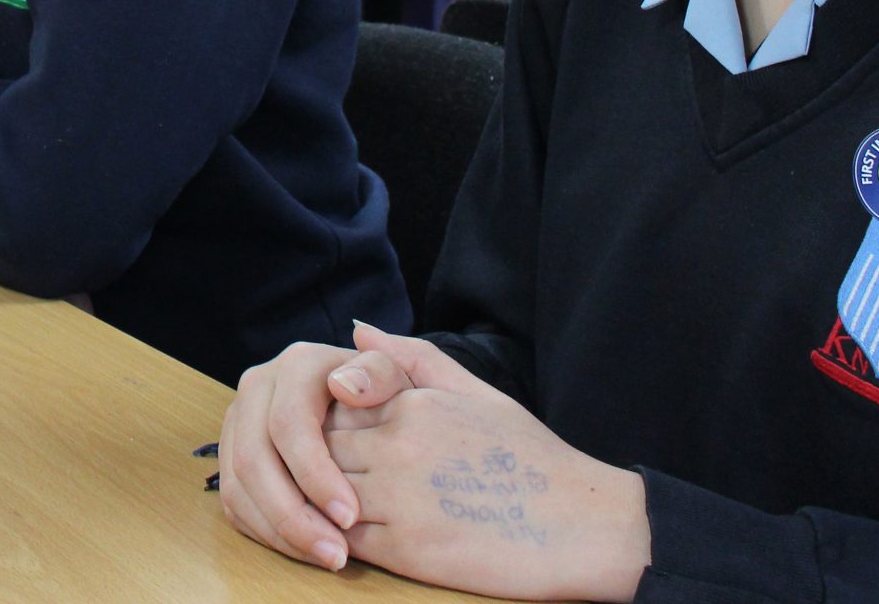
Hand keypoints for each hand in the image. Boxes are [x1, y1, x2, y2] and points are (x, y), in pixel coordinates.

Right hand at [218, 324, 439, 570]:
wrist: (371, 398)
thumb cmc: (391, 394)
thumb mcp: (400, 374)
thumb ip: (381, 371)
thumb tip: (344, 385)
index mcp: (296, 365)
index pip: (290, 424)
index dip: (315, 475)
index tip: (352, 517)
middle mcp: (259, 387)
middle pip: (253, 459)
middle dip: (293, 514)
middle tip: (336, 554)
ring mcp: (240, 420)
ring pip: (238, 484)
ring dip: (279, 531)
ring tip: (327, 558)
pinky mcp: (233, 452)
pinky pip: (234, 500)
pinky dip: (267, 531)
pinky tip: (306, 549)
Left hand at [221, 325, 650, 599]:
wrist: (580, 526)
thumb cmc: (529, 457)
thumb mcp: (473, 389)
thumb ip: (409, 357)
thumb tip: (356, 329)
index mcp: (413, 403)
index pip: (331, 404)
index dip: (323, 421)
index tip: (324, 432)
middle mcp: (400, 445)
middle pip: (318, 448)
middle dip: (306, 461)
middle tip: (297, 472)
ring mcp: (400, 497)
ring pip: (320, 494)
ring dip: (308, 502)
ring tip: (307, 506)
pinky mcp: (406, 549)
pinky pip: (341, 538)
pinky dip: (327, 538)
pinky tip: (334, 537)